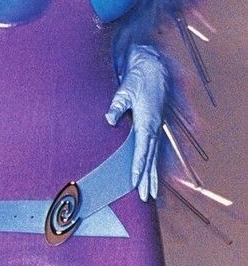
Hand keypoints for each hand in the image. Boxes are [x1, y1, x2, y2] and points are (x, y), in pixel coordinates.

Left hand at [105, 45, 167, 200]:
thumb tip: (109, 119)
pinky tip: (154, 177)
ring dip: (154, 176)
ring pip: (155, 157)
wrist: (151, 67)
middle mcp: (154, 128)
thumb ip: (116, 106)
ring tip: (153, 195)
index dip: (139, 166)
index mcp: (147, 122)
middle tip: (147, 198)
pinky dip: (155, 165)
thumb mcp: (124, 90)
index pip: (142, 150)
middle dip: (148, 179)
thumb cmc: (137, 79)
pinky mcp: (155, 126)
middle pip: (151, 158)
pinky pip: (155, 150)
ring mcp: (156, 128)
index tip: (136, 182)